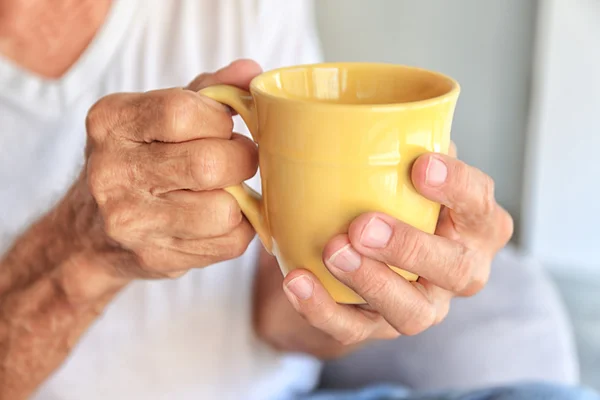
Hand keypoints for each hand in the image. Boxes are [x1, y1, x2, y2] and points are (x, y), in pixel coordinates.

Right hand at [70, 60, 262, 280]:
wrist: (89, 232)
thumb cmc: (137, 160)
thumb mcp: (156, 115)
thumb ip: (207, 91)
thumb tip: (251, 72)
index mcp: (111, 122)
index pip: (183, 112)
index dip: (220, 120)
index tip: (224, 127)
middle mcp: (113, 171)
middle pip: (209, 164)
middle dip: (241, 159)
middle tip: (237, 160)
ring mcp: (131, 220)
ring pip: (224, 210)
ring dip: (240, 198)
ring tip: (227, 189)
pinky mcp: (156, 256)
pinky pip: (229, 242)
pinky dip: (238, 228)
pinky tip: (219, 217)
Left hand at [282, 146, 512, 344]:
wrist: (362, 247)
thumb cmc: (393, 196)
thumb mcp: (401, 168)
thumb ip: (402, 143)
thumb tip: (371, 113)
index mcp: (474, 224)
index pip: (480, 205)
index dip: (458, 187)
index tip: (421, 165)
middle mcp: (458, 269)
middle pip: (455, 269)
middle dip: (411, 247)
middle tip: (365, 225)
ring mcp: (421, 305)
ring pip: (411, 311)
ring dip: (371, 282)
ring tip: (333, 251)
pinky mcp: (378, 327)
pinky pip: (354, 330)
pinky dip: (323, 309)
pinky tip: (297, 281)